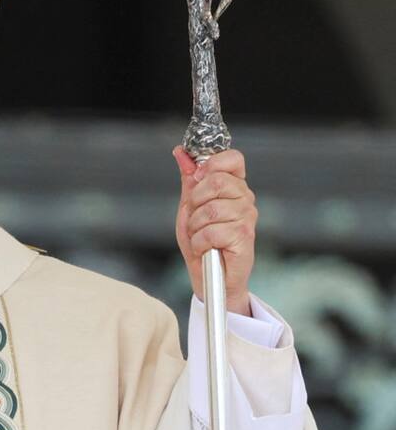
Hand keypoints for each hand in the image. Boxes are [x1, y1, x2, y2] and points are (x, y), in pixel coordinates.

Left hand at [173, 147, 256, 315]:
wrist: (209, 277)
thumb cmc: (201, 242)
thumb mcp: (189, 207)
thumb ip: (188, 179)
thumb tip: (181, 152)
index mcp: (234, 187)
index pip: (233, 158)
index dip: (212, 163)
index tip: (197, 178)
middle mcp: (245, 199)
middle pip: (217, 181)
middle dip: (195, 201)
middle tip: (196, 218)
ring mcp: (247, 218)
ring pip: (211, 209)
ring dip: (195, 226)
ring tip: (200, 236)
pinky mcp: (244, 237)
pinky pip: (212, 231)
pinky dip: (199, 242)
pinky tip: (205, 248)